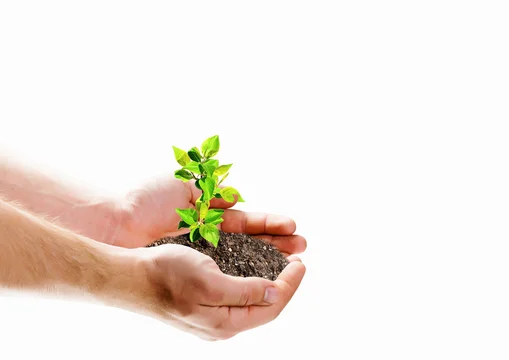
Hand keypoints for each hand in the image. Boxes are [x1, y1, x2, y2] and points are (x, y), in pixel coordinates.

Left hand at [117, 175, 306, 255]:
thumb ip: (212, 191)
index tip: (292, 226)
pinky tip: (265, 274)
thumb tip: (237, 197)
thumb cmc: (145, 201)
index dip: (269, 224)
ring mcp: (202, 254)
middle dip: (277, 243)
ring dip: (269, 257)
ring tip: (295, 259)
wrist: (116, 223)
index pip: (246, 221)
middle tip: (302, 247)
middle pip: (251, 240)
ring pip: (244, 256)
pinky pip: (226, 269)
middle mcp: (209, 236)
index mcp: (207, 214)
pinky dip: (246, 271)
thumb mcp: (184, 185)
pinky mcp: (193, 268)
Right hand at [131, 243, 305, 339]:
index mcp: (225, 323)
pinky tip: (255, 264)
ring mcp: (212, 313)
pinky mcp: (204, 301)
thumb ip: (245, 292)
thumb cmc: (165, 276)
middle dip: (284, 283)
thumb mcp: (210, 282)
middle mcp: (222, 323)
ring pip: (252, 298)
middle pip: (264, 306)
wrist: (130, 276)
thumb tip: (276, 294)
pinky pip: (237, 292)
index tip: (301, 263)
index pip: (271, 307)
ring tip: (282, 260)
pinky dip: (252, 278)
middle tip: (296, 260)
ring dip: (270, 279)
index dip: (290, 285)